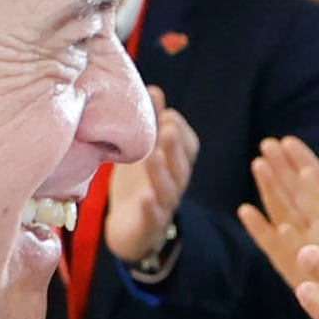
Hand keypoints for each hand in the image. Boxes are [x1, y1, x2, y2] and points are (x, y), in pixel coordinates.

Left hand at [103, 103, 197, 267]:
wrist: (129, 229)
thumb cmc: (138, 184)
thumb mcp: (144, 150)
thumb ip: (151, 123)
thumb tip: (154, 89)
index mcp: (177, 165)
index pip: (189, 146)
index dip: (181, 131)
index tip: (167, 114)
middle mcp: (176, 184)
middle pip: (182, 165)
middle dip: (175, 146)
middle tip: (165, 126)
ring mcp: (164, 206)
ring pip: (169, 189)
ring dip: (162, 171)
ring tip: (152, 156)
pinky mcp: (149, 226)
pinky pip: (154, 217)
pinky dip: (151, 208)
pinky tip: (144, 198)